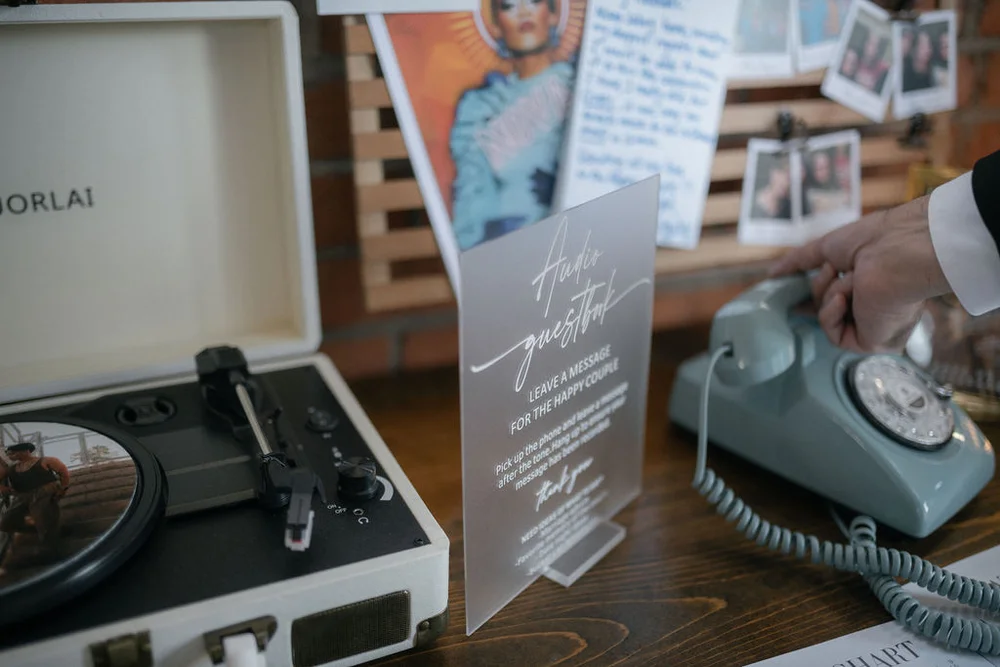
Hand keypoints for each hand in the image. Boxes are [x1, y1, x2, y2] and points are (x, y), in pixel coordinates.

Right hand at [768, 196, 951, 352]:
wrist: (897, 250)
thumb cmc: (873, 241)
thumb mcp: (828, 248)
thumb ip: (799, 261)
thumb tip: (771, 274)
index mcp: (874, 289)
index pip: (835, 301)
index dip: (813, 296)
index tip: (792, 291)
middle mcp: (877, 312)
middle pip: (826, 310)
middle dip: (821, 288)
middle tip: (832, 269)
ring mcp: (875, 329)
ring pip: (828, 319)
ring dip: (831, 294)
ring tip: (851, 278)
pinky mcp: (872, 344)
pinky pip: (834, 334)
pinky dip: (832, 314)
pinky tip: (845, 297)